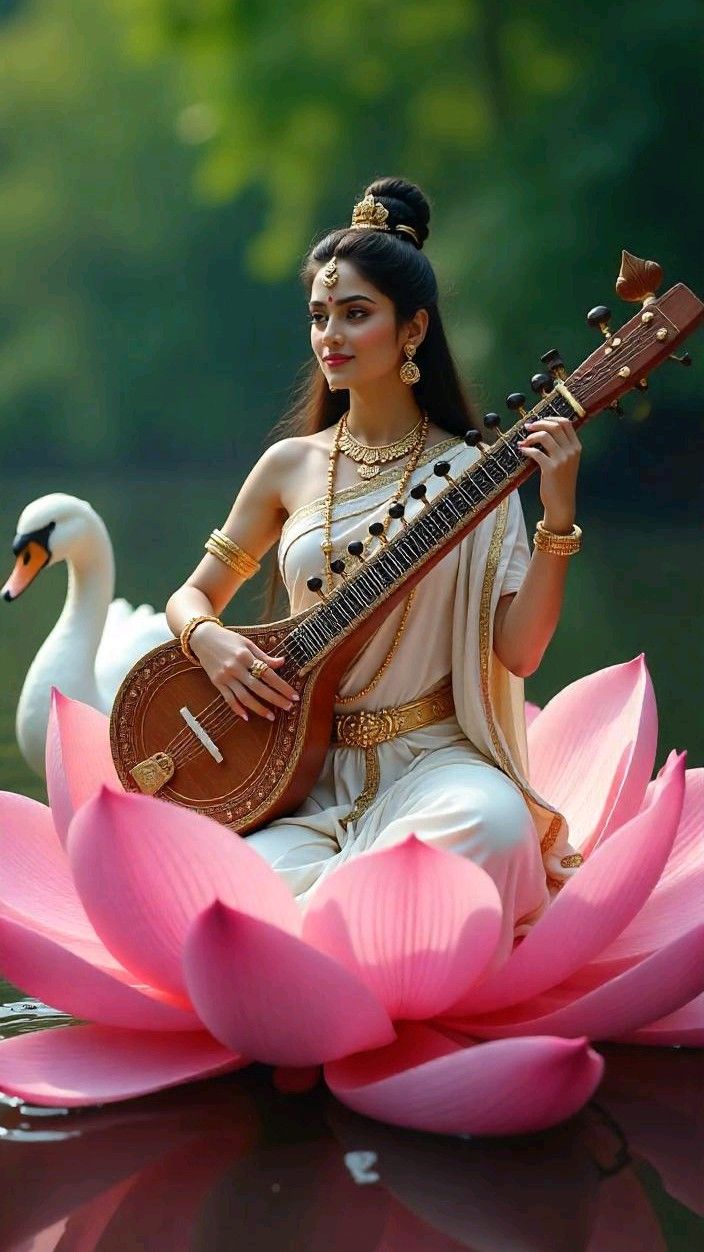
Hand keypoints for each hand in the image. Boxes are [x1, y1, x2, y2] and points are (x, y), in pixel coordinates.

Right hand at [190, 623, 298, 720]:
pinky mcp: (216, 683)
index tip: (293, 695)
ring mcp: (225, 677)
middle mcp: (235, 667)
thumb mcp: (247, 643)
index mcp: (245, 655)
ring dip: (259, 708)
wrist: (201, 638)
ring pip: (244, 697)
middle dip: (275, 699)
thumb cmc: (228, 639)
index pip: (268, 674)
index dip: (282, 686)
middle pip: (258, 688)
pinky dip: (237, 709)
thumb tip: (282, 662)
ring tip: (271, 716)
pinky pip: (228, 699)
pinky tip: (247, 717)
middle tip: (289, 708)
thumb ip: (264, 656)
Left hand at [518, 415, 580, 532]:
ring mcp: (562, 460)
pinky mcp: (551, 468)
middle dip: (539, 424)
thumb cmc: (561, 482)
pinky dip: (527, 449)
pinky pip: (536, 452)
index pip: (566, 423)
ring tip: (523, 442)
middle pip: (555, 426)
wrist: (561, 502)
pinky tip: (522, 451)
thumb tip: (542, 431)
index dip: (550, 418)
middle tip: (527, 427)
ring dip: (530, 437)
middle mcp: (571, 451)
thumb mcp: (566, 462)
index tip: (539, 421)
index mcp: (576, 447)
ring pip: (544, 436)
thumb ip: (560, 447)